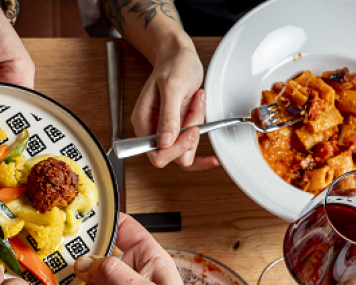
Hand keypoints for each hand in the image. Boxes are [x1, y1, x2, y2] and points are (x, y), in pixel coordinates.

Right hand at [131, 44, 218, 169]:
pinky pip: (188, 151)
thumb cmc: (174, 65)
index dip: (176, 147)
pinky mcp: (178, 131)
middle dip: (189, 136)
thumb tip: (164, 142)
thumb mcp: (172, 86)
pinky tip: (212, 158)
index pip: (156, 152)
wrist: (179, 56)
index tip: (192, 130)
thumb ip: (168, 115)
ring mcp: (166, 132)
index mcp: (143, 122)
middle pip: (172, 155)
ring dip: (197, 130)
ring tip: (197, 104)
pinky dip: (201, 153)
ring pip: (185, 151)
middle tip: (196, 111)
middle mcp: (152, 130)